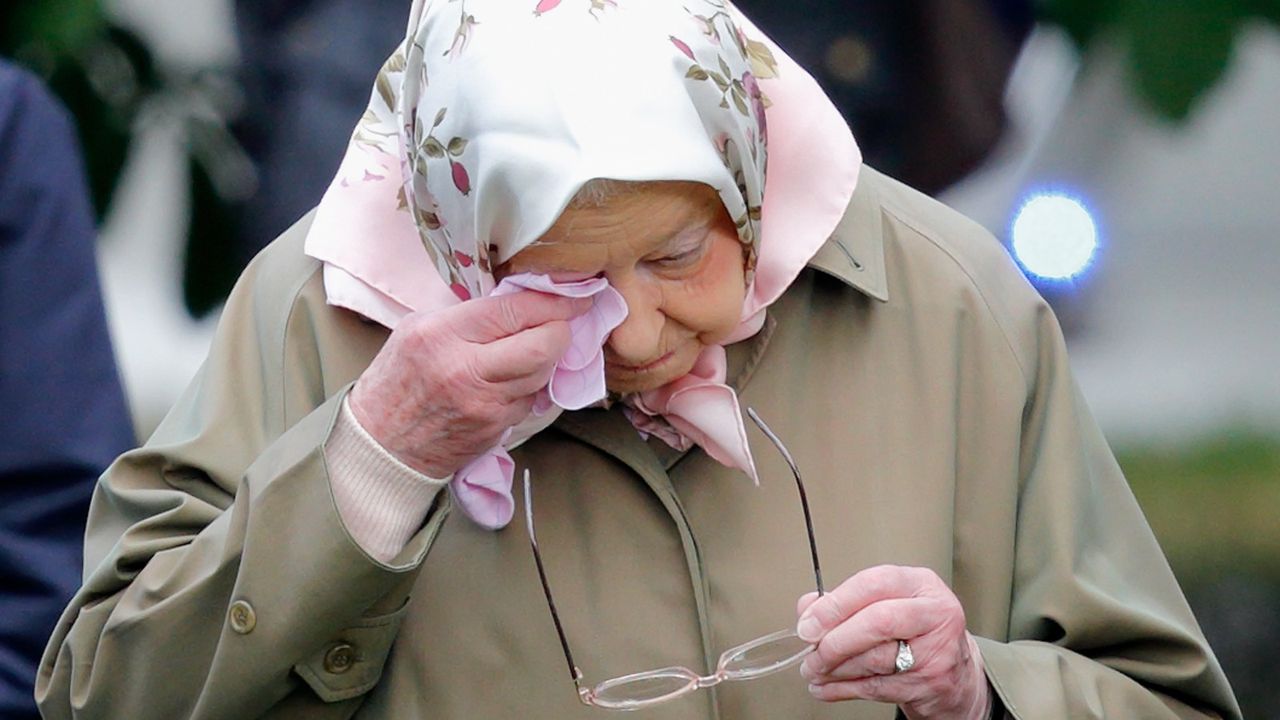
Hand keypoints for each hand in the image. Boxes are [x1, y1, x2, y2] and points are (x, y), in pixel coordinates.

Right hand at [349, 290, 590, 476]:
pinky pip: (530, 400)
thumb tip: (520, 300)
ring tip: (533, 348)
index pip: (514, 311)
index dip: (553, 301)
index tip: (574, 296)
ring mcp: (485, 405)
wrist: (382, 443)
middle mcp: (466, 371)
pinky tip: (513, 380)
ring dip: (548, 359)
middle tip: (561, 322)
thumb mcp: (418, 329)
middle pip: (542, 346)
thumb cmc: (398, 378)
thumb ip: (468, 314)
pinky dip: (530, 386)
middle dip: (561, 330)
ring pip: (543, 374)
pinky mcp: (495, 429)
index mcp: (443, 336)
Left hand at [796, 565, 990, 719]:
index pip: (874, 584)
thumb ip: (846, 602)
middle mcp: (935, 613)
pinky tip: (826, 686)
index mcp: (921, 584)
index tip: (809, 622)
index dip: (836, 604)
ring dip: (834, 668)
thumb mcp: (887, 603)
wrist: (957, 672)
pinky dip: (842, 689)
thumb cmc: (916, 631)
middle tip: (811, 650)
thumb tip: (808, 608)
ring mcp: (937, 650)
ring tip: (814, 668)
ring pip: (874, 659)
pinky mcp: (931, 683)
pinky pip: (876, 687)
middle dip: (835, 639)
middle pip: (878, 621)